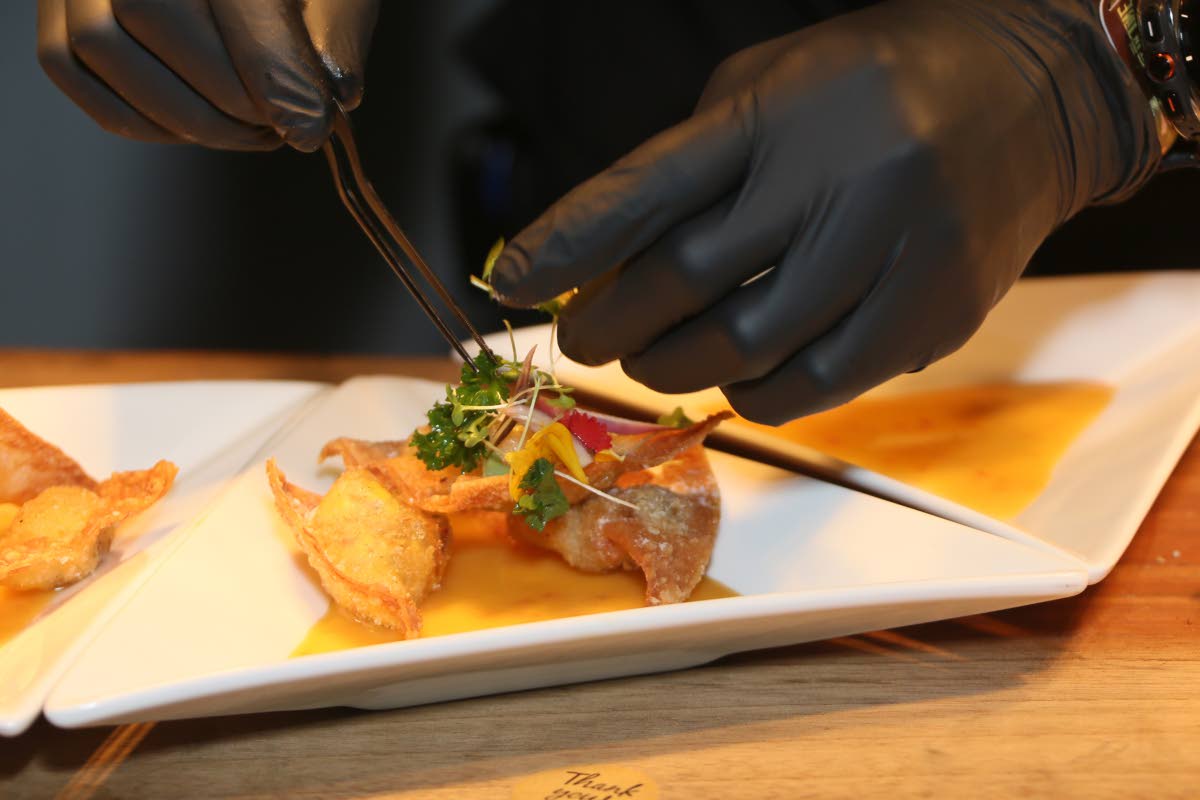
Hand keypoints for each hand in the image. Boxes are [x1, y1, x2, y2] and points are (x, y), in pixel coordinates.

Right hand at [37, 0, 378, 150]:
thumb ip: (336, 29)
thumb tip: (338, 94)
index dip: (271, 72)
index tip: (311, 128)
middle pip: (145, 14)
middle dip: (222, 98)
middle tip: (276, 129)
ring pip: (96, 45)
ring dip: (181, 114)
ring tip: (248, 132)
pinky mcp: (55, 3)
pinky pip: (67, 65)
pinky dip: (136, 115)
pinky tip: (195, 128)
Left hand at [490, 0, 1157, 423]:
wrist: (1032, 97)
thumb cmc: (871, 89)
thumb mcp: (769, 89)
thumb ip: (689, 166)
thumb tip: (598, 258)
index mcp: (784, 112)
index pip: (649, 189)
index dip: (567, 244)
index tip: (511, 282)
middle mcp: (840, 178)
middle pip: (688, 280)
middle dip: (611, 322)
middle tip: (580, 336)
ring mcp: (896, 249)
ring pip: (750, 345)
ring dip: (674, 365)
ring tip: (649, 358)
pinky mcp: (936, 310)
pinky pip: (821, 383)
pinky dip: (758, 393)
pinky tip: (737, 377)